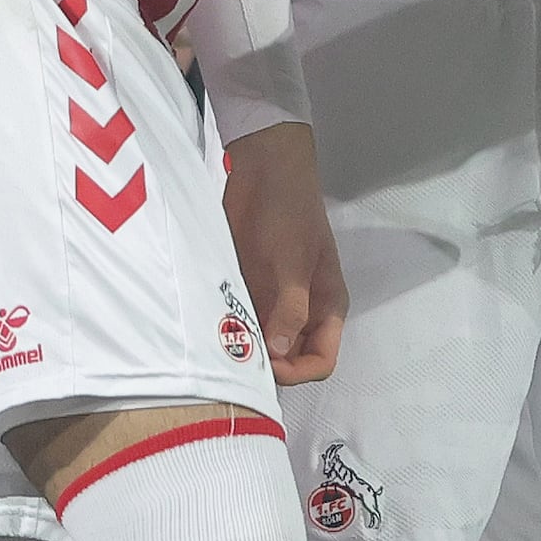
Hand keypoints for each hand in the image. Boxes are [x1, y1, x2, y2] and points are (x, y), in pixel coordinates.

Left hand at [222, 123, 346, 384]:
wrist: (264, 170)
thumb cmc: (288, 215)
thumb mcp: (292, 264)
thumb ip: (289, 311)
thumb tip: (279, 355)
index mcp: (327, 306)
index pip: (321, 359)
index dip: (297, 370)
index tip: (267, 364)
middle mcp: (303, 310)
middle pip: (292, 357)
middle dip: (269, 364)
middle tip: (238, 356)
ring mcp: (276, 300)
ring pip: (265, 343)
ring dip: (247, 348)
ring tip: (222, 346)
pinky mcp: (251, 288)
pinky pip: (244, 321)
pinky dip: (232, 329)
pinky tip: (213, 329)